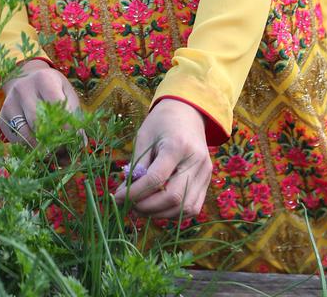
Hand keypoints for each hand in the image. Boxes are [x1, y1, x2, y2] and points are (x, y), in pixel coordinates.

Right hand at [0, 60, 81, 145]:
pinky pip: (16, 139)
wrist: (28, 79)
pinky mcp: (2, 117)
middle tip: (63, 151)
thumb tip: (81, 143)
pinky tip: (39, 147)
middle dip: (52, 140)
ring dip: (40, 148)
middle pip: (37, 121)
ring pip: (25, 133)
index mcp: (43, 79)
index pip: (54, 105)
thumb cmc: (53, 89)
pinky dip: (29, 147)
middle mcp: (23, 89)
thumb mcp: (67, 94)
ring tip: (53, 153)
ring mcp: (9, 103)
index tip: (72, 139)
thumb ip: (74, 116)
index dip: (64, 125)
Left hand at [113, 99, 211, 220]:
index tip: (118, 198)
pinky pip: (193, 207)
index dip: (135, 192)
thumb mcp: (144, 137)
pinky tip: (159, 206)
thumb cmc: (162, 122)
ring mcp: (205, 173)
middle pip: (173, 197)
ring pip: (185, 208)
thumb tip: (123, 194)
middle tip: (130, 206)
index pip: (156, 178)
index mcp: (178, 145)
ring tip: (142, 207)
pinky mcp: (207, 180)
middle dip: (148, 207)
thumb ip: (137, 166)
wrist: (187, 112)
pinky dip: (174, 212)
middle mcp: (196, 161)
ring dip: (161, 214)